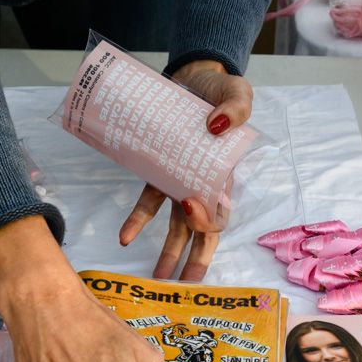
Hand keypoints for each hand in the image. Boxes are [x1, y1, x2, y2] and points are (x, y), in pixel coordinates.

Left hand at [119, 58, 254, 281]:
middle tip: (183, 286)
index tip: (190, 207)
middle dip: (194, 260)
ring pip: (176, 227)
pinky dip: (138, 221)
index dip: (208, 220)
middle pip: (201, 231)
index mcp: (225, 174)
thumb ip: (235, 108)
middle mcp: (203, 184)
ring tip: (155, 279)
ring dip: (167, 254)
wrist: (195, 75)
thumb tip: (216, 127)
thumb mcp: (237, 92)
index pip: (221, 212)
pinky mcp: (159, 170)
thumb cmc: (221, 89)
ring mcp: (180, 181)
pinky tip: (124, 238)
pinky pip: (148, 203)